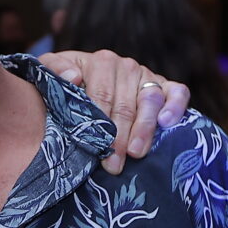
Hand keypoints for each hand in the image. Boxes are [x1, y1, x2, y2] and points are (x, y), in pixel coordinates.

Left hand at [37, 49, 190, 173]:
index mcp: (101, 62)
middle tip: (114, 165)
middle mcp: (126, 66)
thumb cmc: (64, 84)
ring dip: (144, 128)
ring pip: (151, 100)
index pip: (103, 96)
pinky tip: (167, 123)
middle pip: (126, 104)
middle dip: (119, 137)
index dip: (100, 124)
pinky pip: (178, 92)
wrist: (81, 81)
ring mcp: (147, 75)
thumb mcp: (49, 73)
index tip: (97, 149)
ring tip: (136, 153)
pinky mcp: (165, 85)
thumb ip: (53, 70)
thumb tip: (74, 78)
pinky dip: (176, 106)